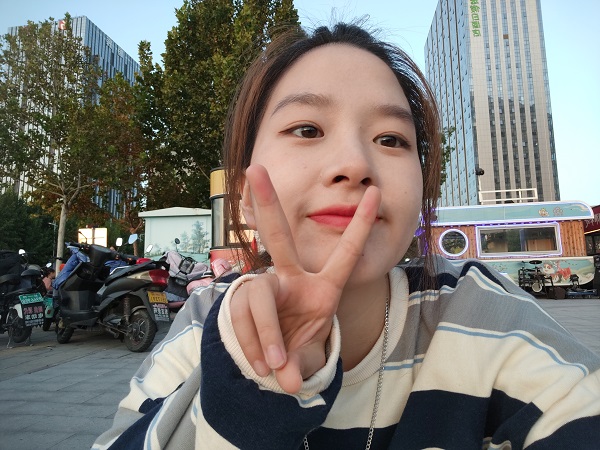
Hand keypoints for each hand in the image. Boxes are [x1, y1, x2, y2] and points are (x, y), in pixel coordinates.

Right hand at [230, 164, 380, 393]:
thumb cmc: (299, 345)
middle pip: (278, 236)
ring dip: (264, 333)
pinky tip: (259, 366)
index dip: (360, 225)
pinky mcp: (244, 303)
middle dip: (268, 202)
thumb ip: (299, 366)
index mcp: (322, 288)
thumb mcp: (307, 352)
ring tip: (272, 368)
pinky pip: (241, 318)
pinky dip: (250, 343)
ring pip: (257, 296)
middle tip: (255, 170)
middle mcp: (291, 279)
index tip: (376, 192)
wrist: (273, 357)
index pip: (345, 254)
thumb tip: (290, 385)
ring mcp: (266, 288)